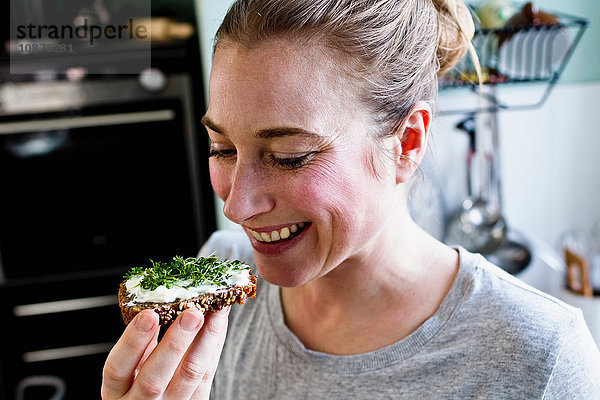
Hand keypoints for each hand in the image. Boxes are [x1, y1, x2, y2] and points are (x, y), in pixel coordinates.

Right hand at [101, 307, 228, 399]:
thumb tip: (159, 302)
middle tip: (192, 313)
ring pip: (189, 375)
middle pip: (155, 378)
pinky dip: (214, 344)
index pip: (118, 368)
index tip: (148, 314)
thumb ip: (140, 343)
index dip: (133, 341)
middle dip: (175, 342)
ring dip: (206, 339)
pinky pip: (207, 374)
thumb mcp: (129, 367)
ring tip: (215, 311)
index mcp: (116, 391)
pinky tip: (219, 322)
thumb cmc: (137, 383)